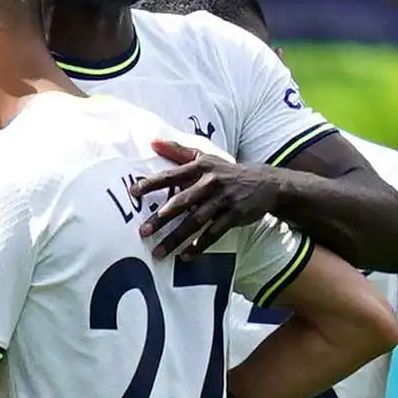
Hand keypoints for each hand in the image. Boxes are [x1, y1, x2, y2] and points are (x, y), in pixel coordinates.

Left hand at [130, 140, 279, 257]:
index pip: (171, 176)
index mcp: (200, 167)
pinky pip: (214, 233)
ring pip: (196, 222)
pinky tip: (185, 256)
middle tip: (143, 231)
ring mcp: (223, 200)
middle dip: (161, 218)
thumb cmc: (226, 171)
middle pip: (181, 202)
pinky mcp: (235, 215)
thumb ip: (178, 150)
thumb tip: (152, 142)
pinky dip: (200, 245)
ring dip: (176, 238)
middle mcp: (210, 182)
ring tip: (158, 252)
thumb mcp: (205, 157)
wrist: (264, 183)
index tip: (133, 192)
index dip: (152, 183)